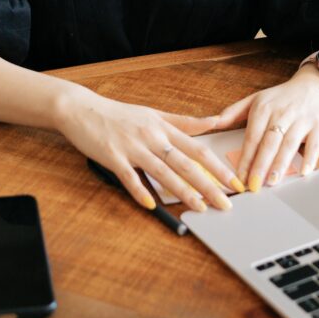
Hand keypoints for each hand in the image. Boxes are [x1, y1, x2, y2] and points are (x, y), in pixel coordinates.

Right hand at [58, 85, 244, 211]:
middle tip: (226, 203)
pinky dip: (141, 192)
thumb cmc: (118, 115)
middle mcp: (152, 137)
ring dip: (183, 192)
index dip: (218, 167)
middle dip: (208, 185)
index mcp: (163, 127)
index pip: (197, 149)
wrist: (82, 109)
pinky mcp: (113, 157)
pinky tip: (152, 206)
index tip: (235, 182)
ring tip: (200, 208)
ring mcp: (132, 147)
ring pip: (163, 172)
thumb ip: (184, 122)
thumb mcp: (154, 114)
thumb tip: (213, 122)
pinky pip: (129, 178)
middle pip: (185, 163)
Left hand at [214, 66, 318, 190]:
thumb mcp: (255, 99)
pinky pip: (314, 144)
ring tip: (272, 181)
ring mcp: (302, 119)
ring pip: (289, 144)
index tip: (239, 176)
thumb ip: (233, 112)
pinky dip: (310, 158)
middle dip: (260, 164)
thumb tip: (212, 123)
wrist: (314, 85)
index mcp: (263, 109)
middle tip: (254, 185)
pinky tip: (304, 172)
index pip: (252, 137)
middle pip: (269, 142)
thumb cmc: (281, 98)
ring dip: (281, 164)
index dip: (245, 158)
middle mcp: (282, 114)